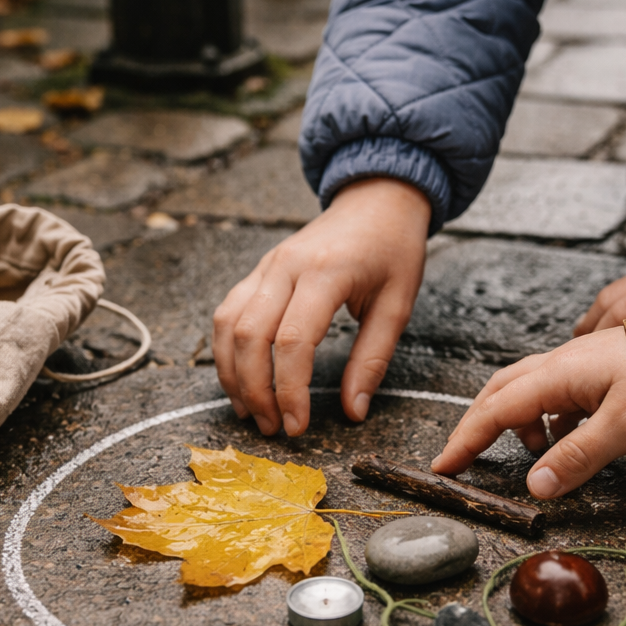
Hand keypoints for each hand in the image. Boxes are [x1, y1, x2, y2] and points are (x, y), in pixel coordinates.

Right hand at [213, 177, 429, 436]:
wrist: (376, 198)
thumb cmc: (393, 249)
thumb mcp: (398, 305)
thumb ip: (373, 360)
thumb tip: (353, 412)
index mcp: (326, 273)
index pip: (292, 341)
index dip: (290, 391)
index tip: (297, 426)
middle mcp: (286, 267)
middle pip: (249, 336)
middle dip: (255, 391)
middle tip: (273, 428)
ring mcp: (266, 266)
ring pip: (228, 325)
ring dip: (233, 375)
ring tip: (252, 412)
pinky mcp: (258, 270)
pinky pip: (227, 312)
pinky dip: (227, 351)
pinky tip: (242, 380)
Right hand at [432, 308, 625, 498]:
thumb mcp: (623, 428)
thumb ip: (576, 458)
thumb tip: (535, 486)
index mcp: (560, 373)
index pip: (496, 409)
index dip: (467, 439)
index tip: (444, 465)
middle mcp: (564, 362)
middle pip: (502, 390)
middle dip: (477, 425)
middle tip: (463, 458)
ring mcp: (583, 363)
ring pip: (530, 388)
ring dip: (516, 421)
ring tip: (530, 454)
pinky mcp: (603, 368)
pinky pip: (558, 391)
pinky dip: (548, 417)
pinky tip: (565, 436)